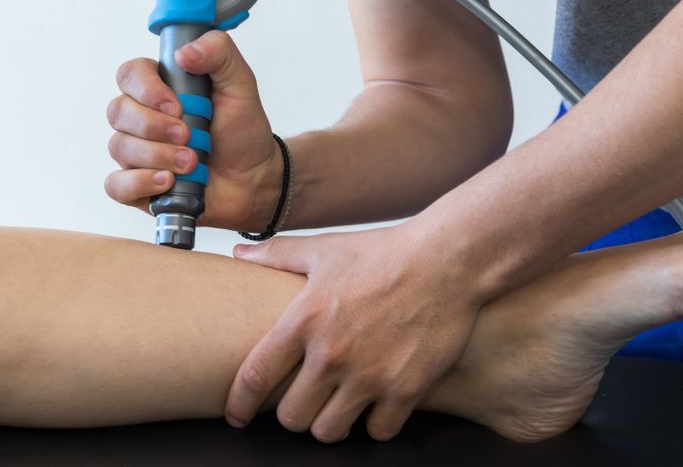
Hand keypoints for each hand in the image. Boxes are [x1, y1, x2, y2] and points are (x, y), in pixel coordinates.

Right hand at [105, 30, 280, 230]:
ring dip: (158, 156)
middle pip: (118, 111)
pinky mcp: (137, 185)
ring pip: (119, 147)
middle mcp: (141, 117)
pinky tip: (168, 182)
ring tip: (191, 162)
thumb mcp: (240, 84)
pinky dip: (141, 183)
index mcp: (159, 87)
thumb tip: (183, 53)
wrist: (253, 178)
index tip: (177, 106)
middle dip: (155, 127)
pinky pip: (117, 184)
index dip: (147, 89)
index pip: (129, 74)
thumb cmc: (242, 131)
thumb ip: (219, 53)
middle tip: (188, 136)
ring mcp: (136, 152)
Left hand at [225, 225, 481, 442]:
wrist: (446, 260)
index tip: (236, 414)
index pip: (254, 377)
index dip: (239, 403)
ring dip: (330, 423)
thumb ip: (277, 254)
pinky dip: (375, 422)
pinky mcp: (406, 389)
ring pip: (329, 432)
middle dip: (293, 413)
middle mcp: (332, 353)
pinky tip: (376, 403)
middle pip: (291, 417)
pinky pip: (378, 431)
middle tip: (303, 401)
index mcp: (304, 320)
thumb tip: (240, 251)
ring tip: (337, 405)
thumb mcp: (323, 249)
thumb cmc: (384, 253)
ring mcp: (370, 375)